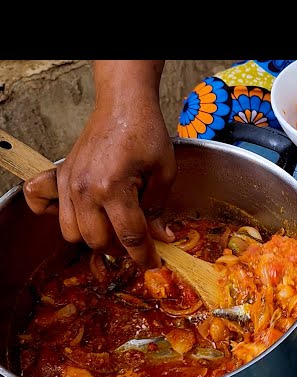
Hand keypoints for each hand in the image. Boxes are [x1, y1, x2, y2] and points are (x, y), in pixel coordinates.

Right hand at [24, 100, 175, 268]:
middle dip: (120, 248)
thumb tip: (161, 238)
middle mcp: (85, 190)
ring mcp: (68, 183)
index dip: (144, 255)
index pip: (129, 236)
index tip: (153, 263)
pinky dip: (58, 215)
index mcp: (114, 188)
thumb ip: (158, 209)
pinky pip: (44, 205)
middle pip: (97, 241)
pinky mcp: (61, 176)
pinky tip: (82, 213)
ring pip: (72, 232)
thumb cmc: (146, 133)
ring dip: (94, 236)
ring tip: (115, 227)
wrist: (123, 105)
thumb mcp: (164, 173)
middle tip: (137, 241)